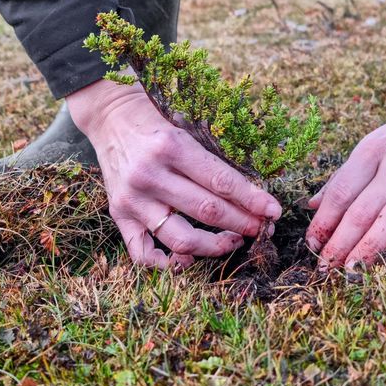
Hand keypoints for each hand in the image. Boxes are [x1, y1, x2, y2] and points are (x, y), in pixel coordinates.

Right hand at [67, 77, 281, 269]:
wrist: (112, 120)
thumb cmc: (159, 124)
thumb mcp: (188, 131)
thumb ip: (214, 161)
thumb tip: (254, 195)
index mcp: (172, 147)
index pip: (221, 182)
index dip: (252, 200)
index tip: (273, 210)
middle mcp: (150, 175)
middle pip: (207, 211)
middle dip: (243, 223)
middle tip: (262, 228)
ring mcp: (133, 199)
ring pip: (181, 239)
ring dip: (215, 247)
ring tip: (233, 240)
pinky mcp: (119, 215)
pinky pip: (143, 253)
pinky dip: (168, 264)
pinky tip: (189, 259)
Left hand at [305, 56, 385, 269]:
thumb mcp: (372, 145)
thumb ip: (344, 177)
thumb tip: (313, 206)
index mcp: (371, 151)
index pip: (340, 193)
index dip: (323, 223)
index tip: (312, 246)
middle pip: (362, 210)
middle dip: (340, 242)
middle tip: (325, 267)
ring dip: (372, 245)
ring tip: (353, 269)